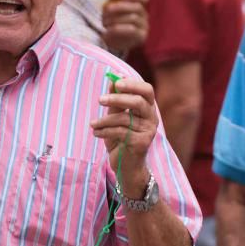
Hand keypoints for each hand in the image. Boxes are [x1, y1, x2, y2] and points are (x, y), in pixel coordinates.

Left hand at [91, 76, 158, 195]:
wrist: (126, 166)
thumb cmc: (121, 139)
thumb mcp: (116, 117)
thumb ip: (116, 101)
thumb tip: (112, 79)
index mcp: (147, 108)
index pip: (147, 90)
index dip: (132, 84)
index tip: (115, 82)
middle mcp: (152, 118)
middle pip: (138, 101)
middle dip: (118, 98)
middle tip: (100, 100)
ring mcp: (149, 131)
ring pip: (125, 118)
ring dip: (104, 120)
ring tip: (92, 124)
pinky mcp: (141, 143)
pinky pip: (120, 132)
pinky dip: (104, 131)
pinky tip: (96, 133)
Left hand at [101, 0, 149, 54]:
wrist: (109, 40)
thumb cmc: (111, 20)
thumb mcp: (111, 6)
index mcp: (138, 5)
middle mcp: (144, 15)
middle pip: (137, 7)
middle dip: (120, 7)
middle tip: (106, 9)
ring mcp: (144, 26)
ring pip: (133, 18)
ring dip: (115, 19)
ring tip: (104, 22)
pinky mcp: (141, 37)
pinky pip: (131, 30)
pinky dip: (118, 28)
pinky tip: (109, 30)